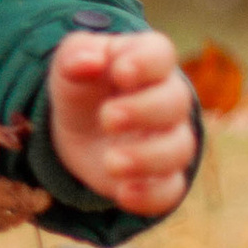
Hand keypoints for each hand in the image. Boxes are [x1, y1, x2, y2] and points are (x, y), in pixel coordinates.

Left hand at [47, 29, 196, 216]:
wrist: (79, 128)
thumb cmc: (83, 84)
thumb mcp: (69, 63)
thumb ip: (76, 54)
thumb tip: (90, 61)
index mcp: (147, 61)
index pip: (159, 53)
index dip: (145, 62)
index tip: (119, 73)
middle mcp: (168, 99)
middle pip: (175, 101)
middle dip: (144, 110)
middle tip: (107, 117)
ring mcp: (169, 140)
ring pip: (178, 148)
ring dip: (146, 157)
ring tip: (111, 161)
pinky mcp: (162, 177)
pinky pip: (170, 190)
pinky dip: (150, 194)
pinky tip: (123, 193)